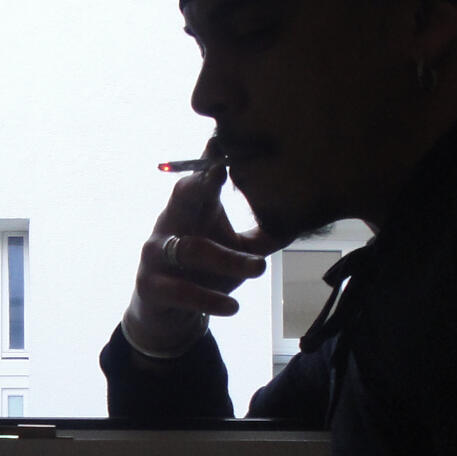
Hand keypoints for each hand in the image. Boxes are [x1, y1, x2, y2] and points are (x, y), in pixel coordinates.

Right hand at [122, 144, 275, 356]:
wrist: (169, 315)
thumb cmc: (208, 273)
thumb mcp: (239, 251)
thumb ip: (266, 236)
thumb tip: (306, 219)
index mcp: (193, 207)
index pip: (202, 176)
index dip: (212, 158)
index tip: (225, 140)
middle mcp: (170, 222)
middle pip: (182, 194)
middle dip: (199, 181)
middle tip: (219, 170)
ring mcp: (156, 252)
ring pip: (192, 249)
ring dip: (228, 259)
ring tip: (259, 268)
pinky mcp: (150, 285)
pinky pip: (181, 291)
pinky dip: (209, 299)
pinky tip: (233, 307)